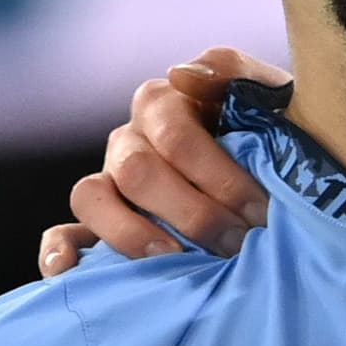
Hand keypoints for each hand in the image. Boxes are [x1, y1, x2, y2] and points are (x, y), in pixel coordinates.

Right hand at [37, 47, 285, 275]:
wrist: (285, 184)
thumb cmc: (277, 142)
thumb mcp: (271, 100)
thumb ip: (236, 73)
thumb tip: (182, 74)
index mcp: (165, 104)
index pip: (176, 136)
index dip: (219, 176)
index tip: (260, 211)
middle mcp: (129, 140)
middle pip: (137, 171)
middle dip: (191, 211)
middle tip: (236, 242)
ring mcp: (107, 182)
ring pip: (92, 197)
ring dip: (132, 232)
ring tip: (174, 258)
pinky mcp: (97, 226)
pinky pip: (62, 236)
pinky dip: (59, 253)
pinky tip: (66, 272)